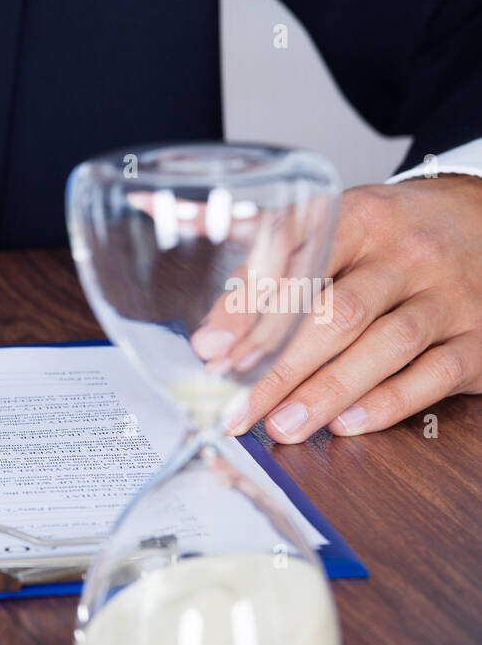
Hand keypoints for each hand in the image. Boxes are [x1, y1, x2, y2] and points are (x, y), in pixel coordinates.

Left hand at [227, 176, 481, 440]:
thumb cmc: (394, 235)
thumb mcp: (338, 221)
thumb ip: (269, 250)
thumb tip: (192, 255)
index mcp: (362, 219)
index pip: (299, 260)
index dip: (250, 306)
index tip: (211, 345)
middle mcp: (408, 256)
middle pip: (337, 313)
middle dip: (278, 366)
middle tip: (235, 405)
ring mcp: (448, 297)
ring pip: (385, 346)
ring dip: (327, 392)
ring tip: (280, 425)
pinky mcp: (478, 338)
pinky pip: (434, 375)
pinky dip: (387, 404)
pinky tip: (345, 423)